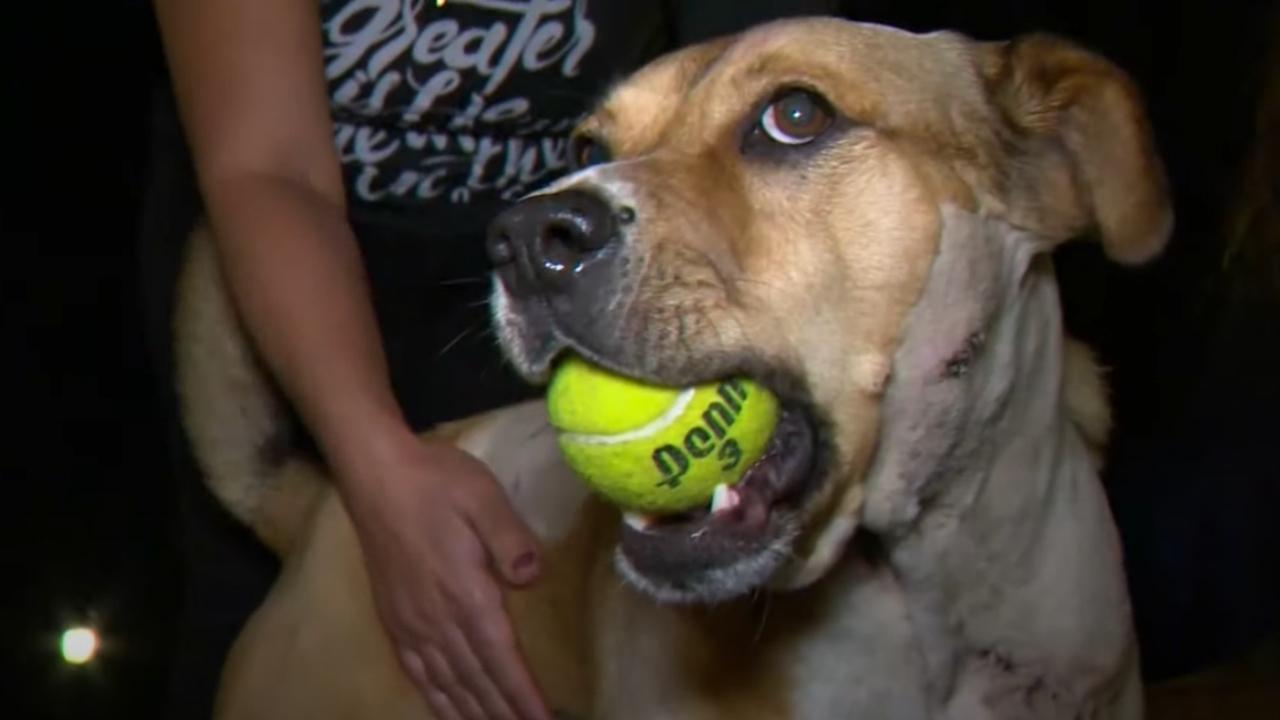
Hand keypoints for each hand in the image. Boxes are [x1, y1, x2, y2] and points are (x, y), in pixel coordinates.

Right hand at [340, 433, 551, 719]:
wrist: (376, 473)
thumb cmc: (436, 481)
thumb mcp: (484, 498)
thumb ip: (511, 540)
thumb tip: (532, 577)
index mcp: (466, 593)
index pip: (501, 657)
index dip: (522, 694)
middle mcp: (437, 618)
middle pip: (477, 680)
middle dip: (503, 712)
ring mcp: (411, 621)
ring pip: (447, 683)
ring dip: (472, 712)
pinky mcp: (394, 617)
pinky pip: (417, 671)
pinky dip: (436, 698)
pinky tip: (446, 710)